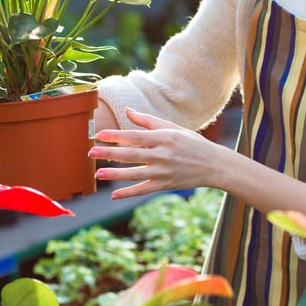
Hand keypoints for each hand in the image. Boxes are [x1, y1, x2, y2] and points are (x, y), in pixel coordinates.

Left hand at [89, 108, 224, 199]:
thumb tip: (127, 111)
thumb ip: (148, 121)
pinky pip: (144, 190)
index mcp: (164, 137)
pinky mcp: (166, 185)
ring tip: (98, 174)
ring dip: (115, 174)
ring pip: (135, 174)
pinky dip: (128, 193)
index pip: (135, 136)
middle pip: (132, 154)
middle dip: (109, 153)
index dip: (116, 135)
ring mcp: (164, 171)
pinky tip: (114, 195)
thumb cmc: (192, 143)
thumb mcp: (173, 128)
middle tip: (91, 153)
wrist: (214, 165)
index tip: (99, 135)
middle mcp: (163, 154)